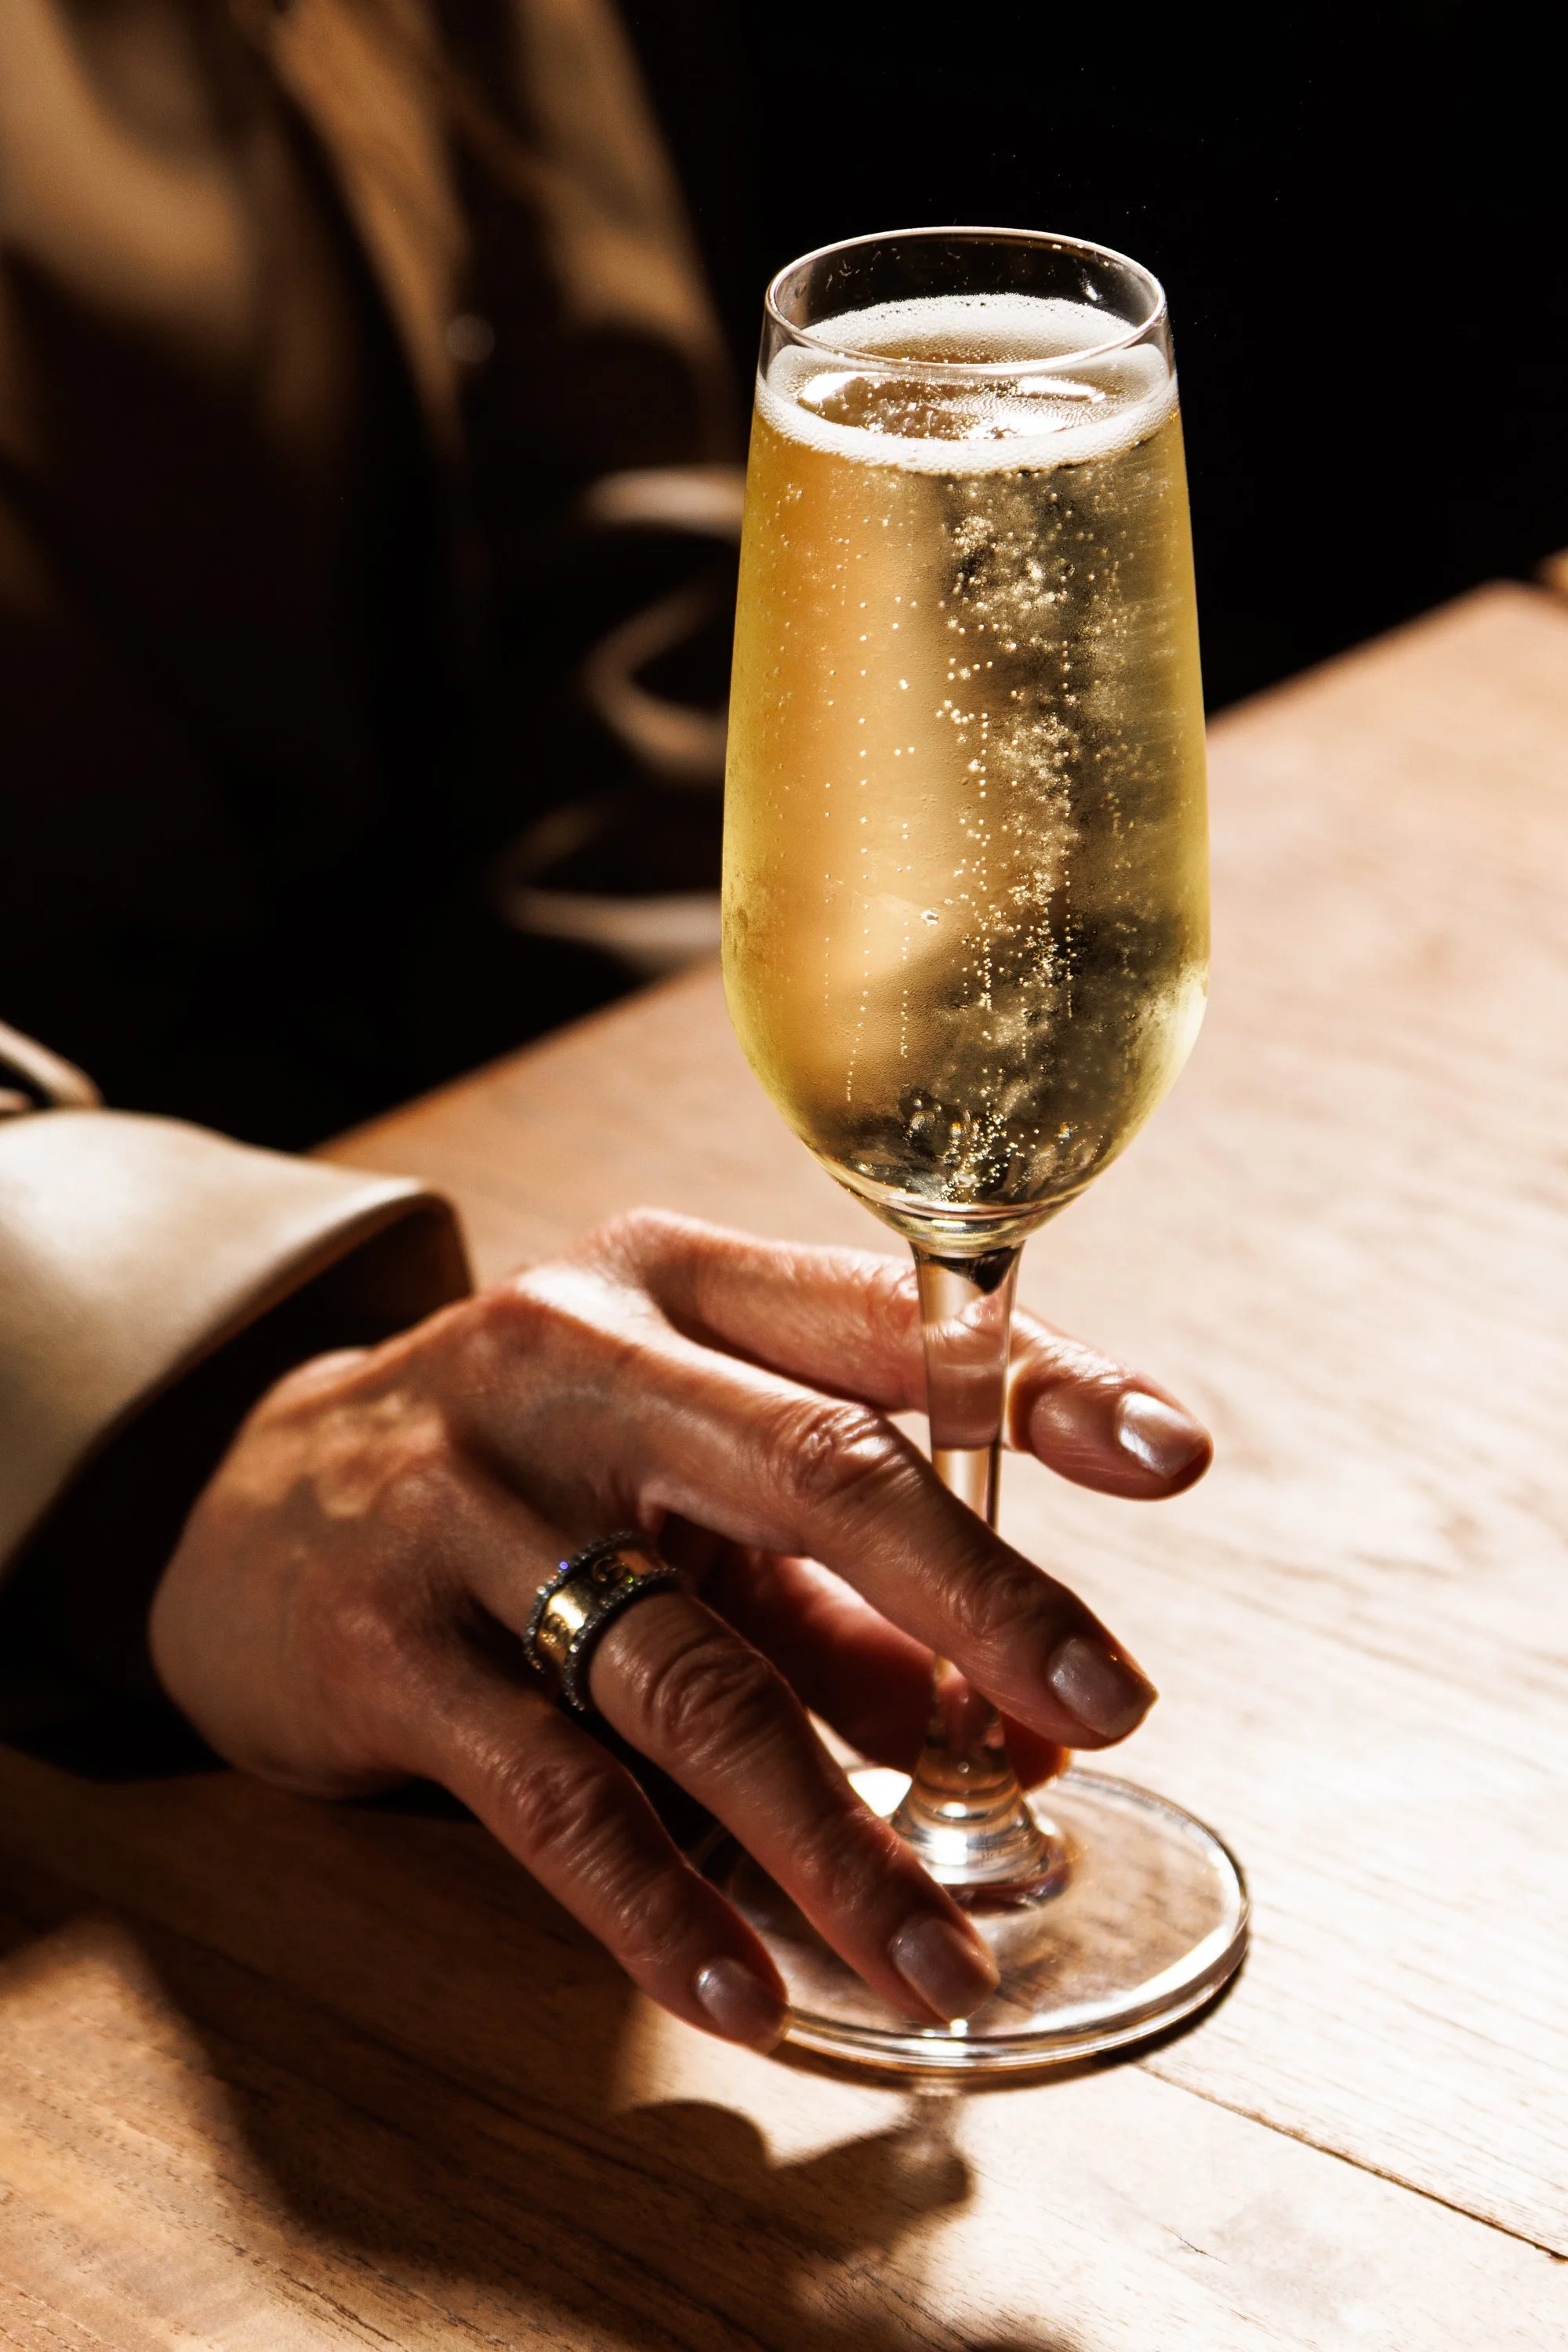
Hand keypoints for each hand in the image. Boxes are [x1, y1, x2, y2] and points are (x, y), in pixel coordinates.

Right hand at [150, 1211, 1209, 2051]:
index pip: (880, 1319)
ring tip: (941, 1958)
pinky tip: (751, 1984)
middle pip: (811, 1474)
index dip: (1036, 1382)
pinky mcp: (384, 1642)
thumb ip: (841, 1591)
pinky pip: (552, 1790)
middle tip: (1107, 1703)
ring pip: (694, 1674)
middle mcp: (570, 1364)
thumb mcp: (678, 1480)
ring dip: (838, 1835)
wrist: (243, 1502)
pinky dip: (662, 1898)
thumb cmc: (526, 1475)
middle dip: (980, 1595)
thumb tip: (1021, 1721)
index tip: (1174, 1455)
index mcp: (666, 1285)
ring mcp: (466, 1499)